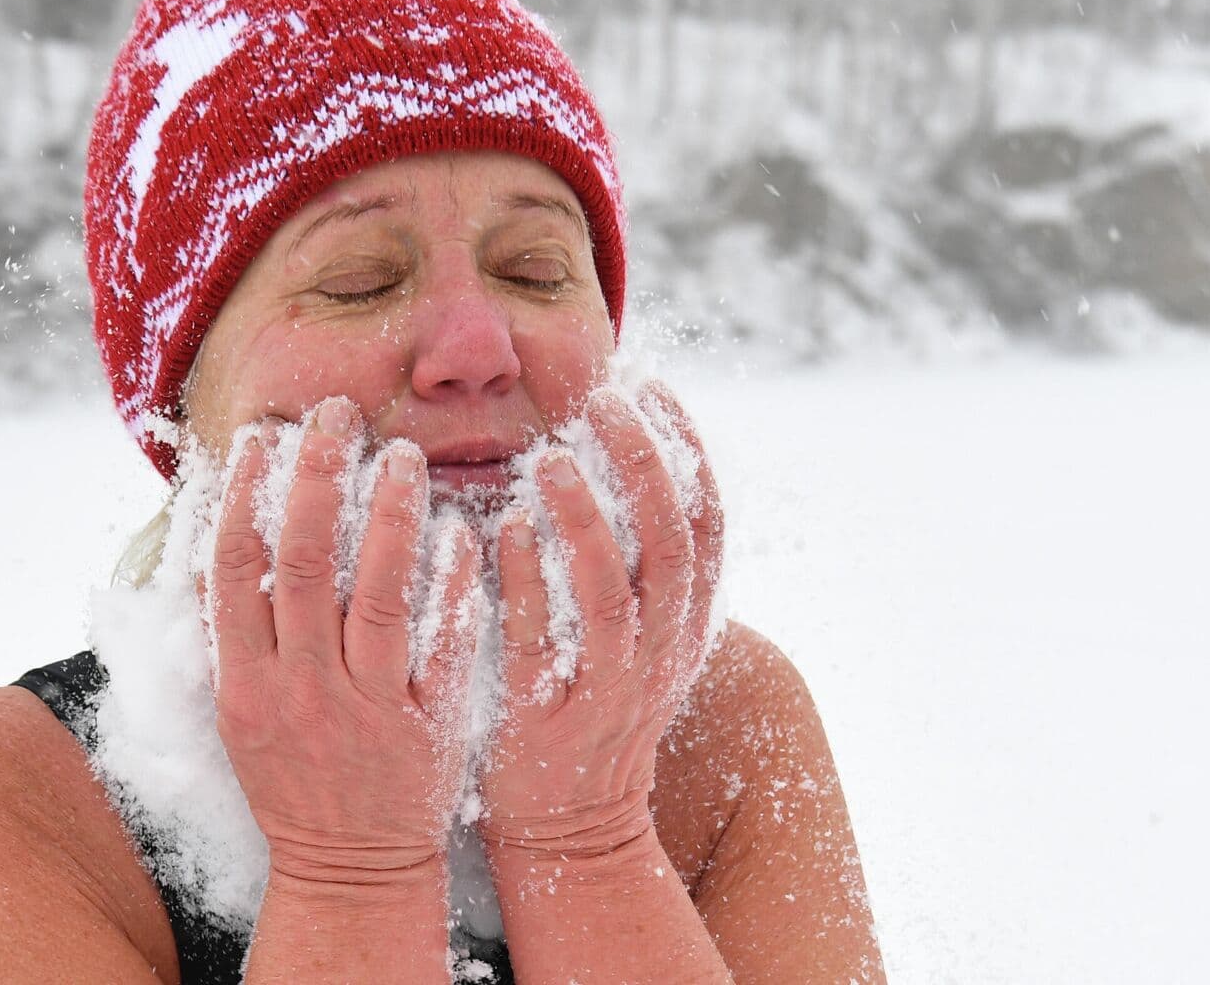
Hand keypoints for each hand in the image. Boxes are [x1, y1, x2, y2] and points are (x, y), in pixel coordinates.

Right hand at [205, 397, 481, 883]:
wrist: (350, 871)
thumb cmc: (296, 778)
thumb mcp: (244, 711)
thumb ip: (236, 632)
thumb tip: (222, 536)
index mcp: (245, 683)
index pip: (234, 569)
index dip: (243, 494)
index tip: (262, 433)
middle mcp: (300, 691)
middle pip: (303, 565)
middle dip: (317, 480)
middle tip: (338, 412)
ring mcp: (367, 709)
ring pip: (377, 597)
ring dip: (389, 517)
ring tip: (403, 453)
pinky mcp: (428, 728)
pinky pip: (442, 648)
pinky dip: (450, 586)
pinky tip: (460, 532)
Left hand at [480, 382, 724, 860]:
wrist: (570, 824)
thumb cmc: (591, 705)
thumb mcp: (638, 634)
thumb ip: (635, 559)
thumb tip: (626, 458)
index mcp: (685, 621)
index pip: (705, 521)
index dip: (684, 447)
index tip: (650, 384)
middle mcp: (660, 651)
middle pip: (670, 543)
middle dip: (642, 463)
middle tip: (602, 400)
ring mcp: (609, 686)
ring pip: (613, 592)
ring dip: (585, 519)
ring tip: (550, 457)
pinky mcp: (551, 717)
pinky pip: (545, 643)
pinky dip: (530, 582)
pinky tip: (505, 529)